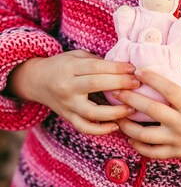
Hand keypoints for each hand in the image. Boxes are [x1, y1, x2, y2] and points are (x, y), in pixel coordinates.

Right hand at [7, 50, 139, 134]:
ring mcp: (67, 105)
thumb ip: (97, 61)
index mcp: (70, 68)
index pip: (96, 67)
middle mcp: (67, 87)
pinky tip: (116, 126)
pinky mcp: (68, 117)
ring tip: (132, 108)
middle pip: (96, 85)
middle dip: (120, 84)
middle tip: (137, 84)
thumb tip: (124, 69)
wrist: (36, 81)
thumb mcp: (77, 56)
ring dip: (114, 112)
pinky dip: (101, 130)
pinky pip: (85, 128)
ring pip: (92, 112)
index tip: (133, 69)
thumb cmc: (62, 65)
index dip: (117, 67)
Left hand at [114, 69, 180, 159]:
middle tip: (116, 91)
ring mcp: (177, 140)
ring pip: (146, 135)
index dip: (150, 78)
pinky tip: (130, 138)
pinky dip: (138, 146)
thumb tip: (166, 77)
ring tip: (117, 117)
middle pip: (150, 110)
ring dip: (128, 126)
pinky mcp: (176, 153)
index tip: (137, 70)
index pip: (166, 88)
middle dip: (130, 99)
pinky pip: (153, 153)